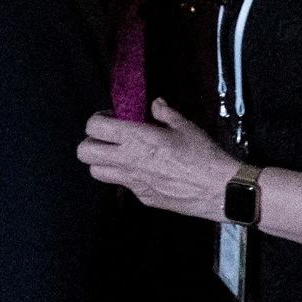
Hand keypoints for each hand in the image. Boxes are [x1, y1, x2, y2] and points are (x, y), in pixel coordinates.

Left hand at [79, 99, 237, 219]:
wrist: (218, 189)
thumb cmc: (202, 154)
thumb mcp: (185, 126)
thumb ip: (165, 113)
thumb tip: (156, 104)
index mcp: (136, 138)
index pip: (94, 127)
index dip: (98, 120)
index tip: (112, 119)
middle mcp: (127, 160)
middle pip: (84, 152)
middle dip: (91, 142)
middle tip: (109, 138)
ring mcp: (132, 182)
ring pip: (96, 172)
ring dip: (103, 161)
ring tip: (121, 155)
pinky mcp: (142, 197)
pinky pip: (122, 185)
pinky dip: (126, 176)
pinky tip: (145, 171)